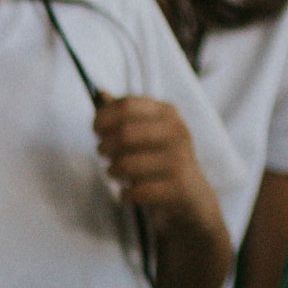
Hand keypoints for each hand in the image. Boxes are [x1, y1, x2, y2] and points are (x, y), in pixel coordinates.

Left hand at [92, 95, 221, 234]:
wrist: (191, 195)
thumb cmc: (158, 159)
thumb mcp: (146, 131)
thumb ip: (123, 115)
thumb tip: (100, 92)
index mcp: (166, 112)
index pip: (126, 105)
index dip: (103, 118)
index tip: (96, 130)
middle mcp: (176, 131)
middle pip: (124, 133)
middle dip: (104, 146)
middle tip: (103, 153)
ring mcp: (179, 159)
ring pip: (126, 164)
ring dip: (112, 170)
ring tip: (115, 172)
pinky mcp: (177, 187)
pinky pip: (135, 191)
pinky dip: (125, 194)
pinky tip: (128, 192)